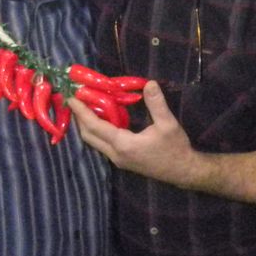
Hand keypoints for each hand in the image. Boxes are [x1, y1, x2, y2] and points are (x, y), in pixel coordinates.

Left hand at [70, 81, 204, 187]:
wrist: (182, 171)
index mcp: (124, 144)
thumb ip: (156, 103)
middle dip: (79, 118)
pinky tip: (102, 119)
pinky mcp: (122, 160)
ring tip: (85, 107)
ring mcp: (118, 159)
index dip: (82, 112)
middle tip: (76, 99)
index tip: (72, 98)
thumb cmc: (175, 148)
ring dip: (87, 125)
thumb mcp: (168, 124)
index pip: (95, 126)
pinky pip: (102, 144)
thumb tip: (149, 83)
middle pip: (89, 136)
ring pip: (94, 142)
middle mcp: (116, 154)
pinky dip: (96, 131)